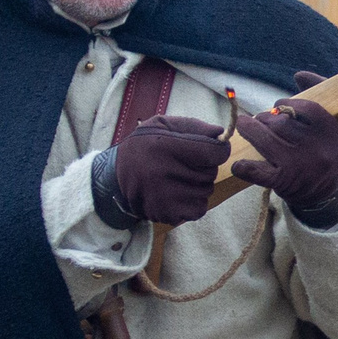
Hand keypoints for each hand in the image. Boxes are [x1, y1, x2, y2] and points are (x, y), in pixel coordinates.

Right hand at [97, 115, 228, 227]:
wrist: (116, 175)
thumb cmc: (145, 145)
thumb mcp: (164, 125)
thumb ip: (195, 127)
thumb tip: (222, 133)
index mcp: (167, 146)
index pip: (215, 153)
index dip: (218, 150)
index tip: (212, 149)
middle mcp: (167, 172)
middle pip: (211, 173)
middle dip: (205, 167)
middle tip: (186, 163)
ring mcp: (167, 197)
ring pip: (206, 191)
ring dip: (199, 185)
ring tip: (179, 178)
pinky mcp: (167, 214)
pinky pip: (198, 209)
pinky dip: (193, 202)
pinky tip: (178, 193)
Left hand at [233, 70, 337, 229]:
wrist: (332, 190)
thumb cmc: (329, 146)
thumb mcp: (336, 121)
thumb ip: (321, 92)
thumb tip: (299, 75)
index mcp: (336, 133)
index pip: (307, 108)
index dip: (287, 103)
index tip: (279, 106)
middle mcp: (320, 151)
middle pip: (281, 124)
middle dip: (266, 118)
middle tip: (261, 119)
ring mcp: (301, 167)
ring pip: (266, 140)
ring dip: (250, 130)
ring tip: (245, 126)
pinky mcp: (284, 182)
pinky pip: (258, 172)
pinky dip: (244, 167)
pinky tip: (239, 163)